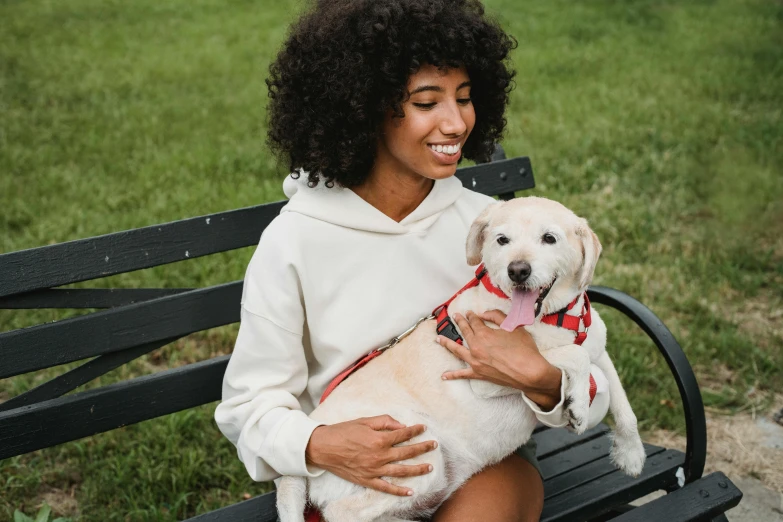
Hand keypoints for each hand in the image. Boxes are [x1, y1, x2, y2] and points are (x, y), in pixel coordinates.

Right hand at [305, 415, 436, 495]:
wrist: (324, 447)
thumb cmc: (343, 431)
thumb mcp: (364, 421)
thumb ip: (385, 422)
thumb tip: (402, 426)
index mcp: (379, 439)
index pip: (403, 435)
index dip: (415, 430)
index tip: (424, 428)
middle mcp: (380, 456)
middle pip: (407, 453)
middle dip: (422, 448)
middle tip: (433, 445)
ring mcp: (374, 470)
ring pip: (401, 471)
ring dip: (417, 469)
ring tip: (429, 467)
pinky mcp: (367, 480)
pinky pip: (386, 488)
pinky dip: (399, 491)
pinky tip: (410, 491)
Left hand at [437, 310, 562, 409]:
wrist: (530, 372)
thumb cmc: (524, 350)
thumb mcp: (513, 327)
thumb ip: (497, 316)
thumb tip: (484, 314)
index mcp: (484, 334)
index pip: (474, 322)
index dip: (472, 316)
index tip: (470, 313)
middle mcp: (476, 347)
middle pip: (465, 332)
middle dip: (460, 323)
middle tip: (455, 317)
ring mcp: (475, 361)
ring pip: (457, 350)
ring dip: (447, 343)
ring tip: (439, 338)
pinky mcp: (478, 373)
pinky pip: (462, 374)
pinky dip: (453, 375)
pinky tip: (444, 375)